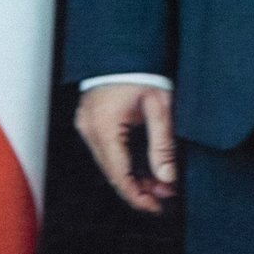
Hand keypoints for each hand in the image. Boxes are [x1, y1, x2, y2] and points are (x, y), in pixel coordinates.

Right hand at [74, 81, 177, 214]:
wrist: (124, 47)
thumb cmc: (141, 71)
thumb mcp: (159, 108)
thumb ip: (163, 145)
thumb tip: (167, 177)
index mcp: (103, 126)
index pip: (118, 174)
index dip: (137, 195)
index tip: (156, 207)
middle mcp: (89, 129)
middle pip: (112, 173)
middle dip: (139, 189)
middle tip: (165, 196)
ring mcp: (87, 126)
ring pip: (109, 165)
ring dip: (133, 177)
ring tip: (160, 185)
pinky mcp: (91, 123)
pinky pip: (107, 152)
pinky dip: (125, 163)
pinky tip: (144, 170)